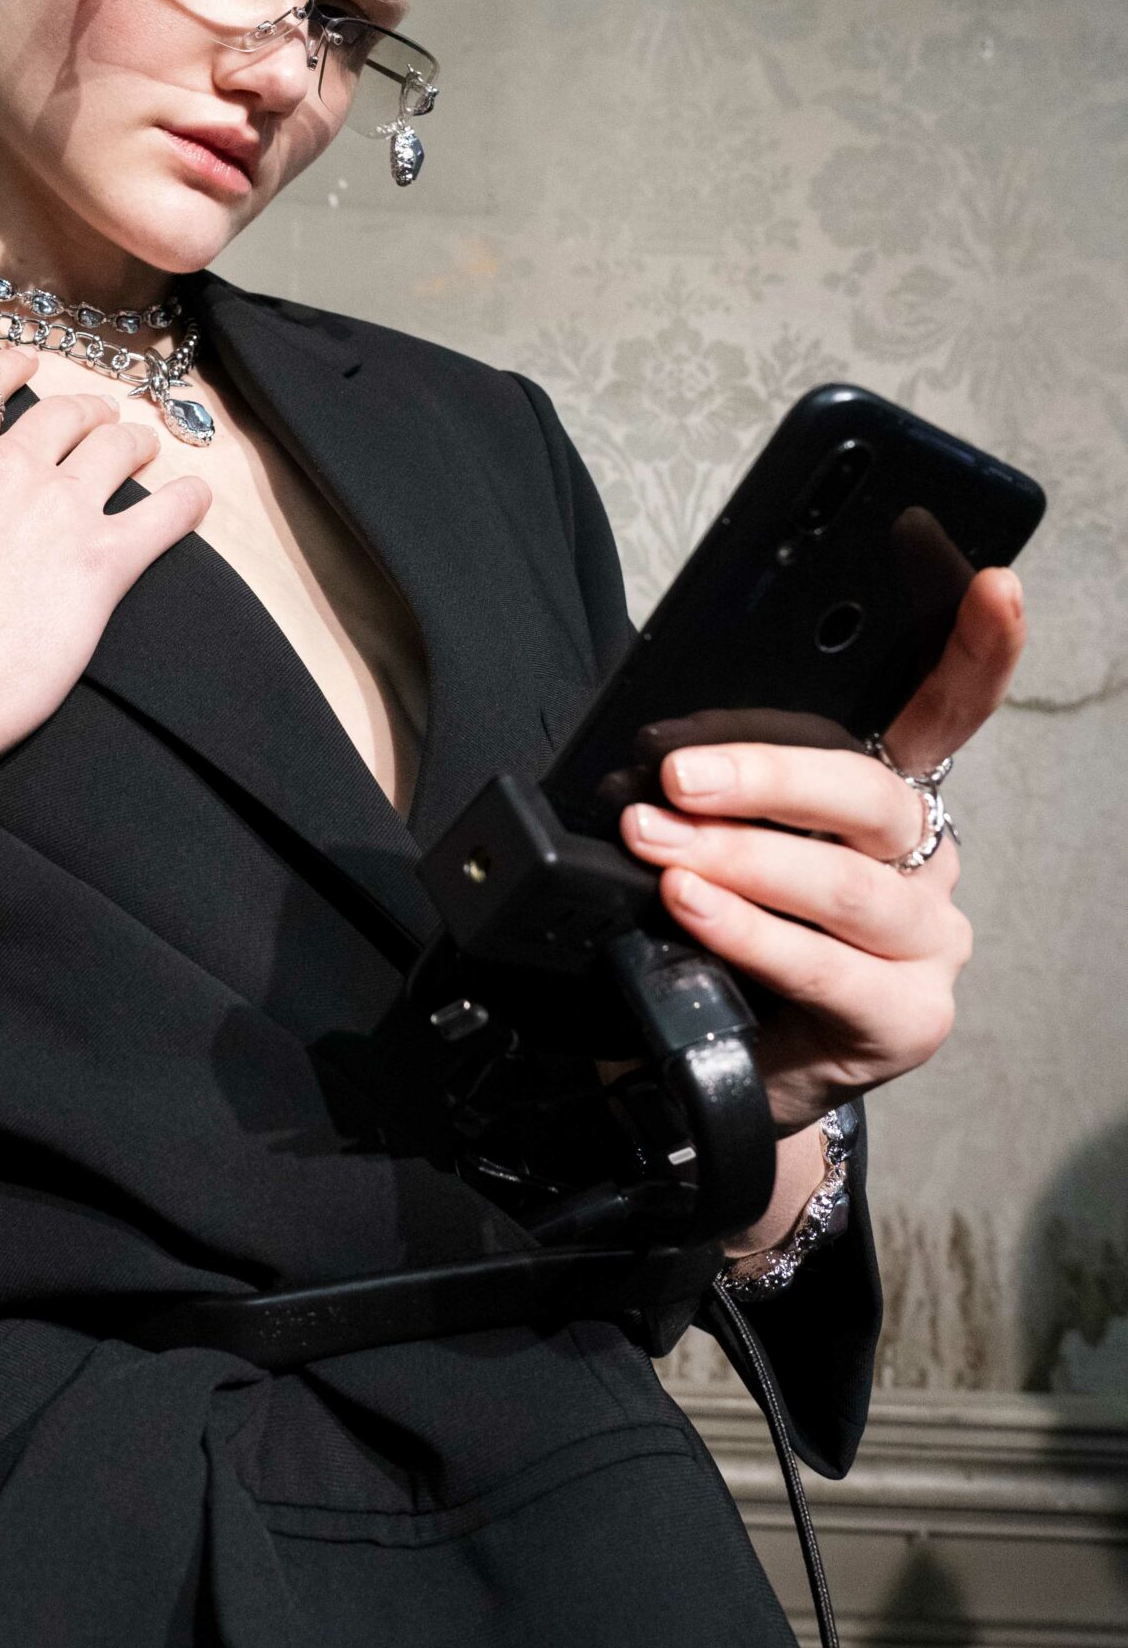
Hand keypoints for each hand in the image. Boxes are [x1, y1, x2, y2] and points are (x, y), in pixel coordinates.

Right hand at [0, 348, 210, 816]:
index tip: (30, 366)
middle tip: (99, 419)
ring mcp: (56, 515)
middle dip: (84, 409)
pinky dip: (186, 500)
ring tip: (146, 446)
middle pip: (61, 414)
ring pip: (116, 449)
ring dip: (135, 440)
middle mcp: (2, 471)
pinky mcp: (100, 569)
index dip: (10, 370)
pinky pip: (163, 516)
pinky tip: (197, 498)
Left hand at [619, 569, 1026, 1131]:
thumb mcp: (729, 846)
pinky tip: (695, 907)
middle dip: (766, 775)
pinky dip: (749, 933)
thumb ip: (725, 794)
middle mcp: (928, 863)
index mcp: (892, 801)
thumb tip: (653, 748)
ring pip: (844, 884)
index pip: (945, 713)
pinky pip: (826, 966)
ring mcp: (929, 943)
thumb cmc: (729, 935)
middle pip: (870, 796)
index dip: (976, 651)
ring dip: (738, 857)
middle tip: (678, 776)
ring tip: (660, 845)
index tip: (994, 584)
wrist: (733, 1063)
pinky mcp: (908, 1017)